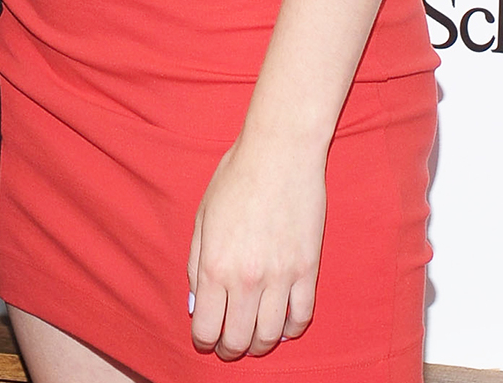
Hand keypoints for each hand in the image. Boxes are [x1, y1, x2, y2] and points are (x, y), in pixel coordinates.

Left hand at [186, 133, 326, 359]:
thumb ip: (195, 262)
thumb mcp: (203, 216)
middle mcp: (246, 278)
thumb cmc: (235, 178)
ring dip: (258, 343)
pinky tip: (281, 324)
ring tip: (252, 337)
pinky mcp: (307, 271)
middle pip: (238, 340)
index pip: (206, 327)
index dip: (204, 340)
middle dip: (229, 348)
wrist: (280, 154)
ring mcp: (280, 277)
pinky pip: (301, 318)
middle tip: (227, 344)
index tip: (206, 337)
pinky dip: (290, 329)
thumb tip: (197, 303)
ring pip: (270, 336)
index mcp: (214, 264)